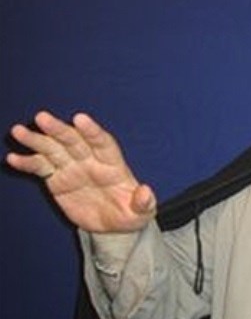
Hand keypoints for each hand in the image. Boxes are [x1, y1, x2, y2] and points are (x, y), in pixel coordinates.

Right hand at [6, 111, 155, 232]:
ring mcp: (73, 168)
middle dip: (59, 130)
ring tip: (18, 131)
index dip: (92, 131)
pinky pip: (41, 168)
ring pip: (53, 149)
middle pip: (74, 141)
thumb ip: (144, 203)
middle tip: (41, 117)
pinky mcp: (58, 179)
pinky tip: (13, 158)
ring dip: (37, 140)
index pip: (103, 143)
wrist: (114, 224)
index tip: (80, 119)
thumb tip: (147, 192)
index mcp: (113, 165)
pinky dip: (28, 163)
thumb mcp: (142, 213)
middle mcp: (91, 161)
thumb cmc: (131, 213)